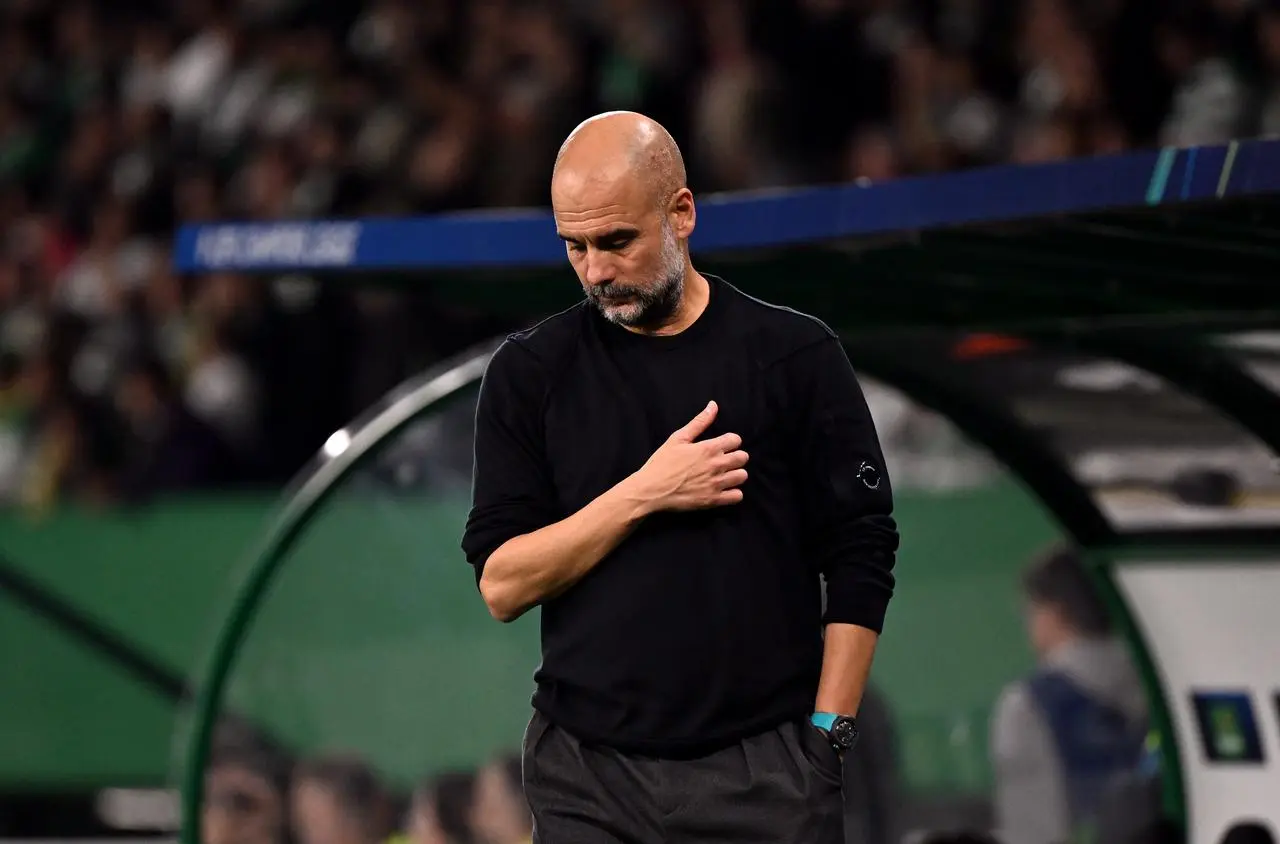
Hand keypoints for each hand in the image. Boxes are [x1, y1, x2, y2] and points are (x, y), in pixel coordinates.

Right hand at [631, 401, 748, 512]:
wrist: (651, 490)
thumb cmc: (662, 463)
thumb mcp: (678, 438)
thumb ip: (699, 422)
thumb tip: (713, 405)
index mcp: (708, 448)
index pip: (736, 440)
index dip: (730, 441)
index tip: (722, 445)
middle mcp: (716, 465)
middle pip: (743, 457)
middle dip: (736, 456)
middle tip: (724, 460)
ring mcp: (716, 484)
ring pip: (742, 476)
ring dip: (735, 474)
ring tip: (724, 475)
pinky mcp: (713, 500)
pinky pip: (737, 496)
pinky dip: (733, 493)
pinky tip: (724, 489)